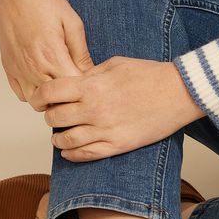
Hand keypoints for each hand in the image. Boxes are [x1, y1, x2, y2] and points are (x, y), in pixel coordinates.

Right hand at [0, 0, 93, 102]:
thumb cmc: (44, 2)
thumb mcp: (73, 23)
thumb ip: (81, 52)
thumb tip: (90, 73)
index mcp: (51, 55)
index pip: (73, 87)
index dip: (85, 87)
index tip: (93, 81)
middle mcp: (32, 66)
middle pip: (55, 100)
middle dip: (70, 95)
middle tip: (80, 84)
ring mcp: (18, 69)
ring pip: (36, 101)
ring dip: (51, 97)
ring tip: (62, 82)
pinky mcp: (9, 69)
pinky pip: (21, 94)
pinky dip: (34, 92)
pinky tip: (45, 79)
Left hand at [31, 56, 204, 160]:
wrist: (180, 92)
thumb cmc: (151, 75)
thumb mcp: (116, 63)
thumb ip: (90, 74)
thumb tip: (73, 83)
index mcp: (92, 86)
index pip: (50, 93)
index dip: (39, 96)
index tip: (38, 99)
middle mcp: (94, 110)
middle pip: (54, 118)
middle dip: (50, 115)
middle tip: (54, 114)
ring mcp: (105, 130)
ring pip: (65, 141)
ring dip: (58, 139)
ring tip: (60, 135)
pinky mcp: (117, 145)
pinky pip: (85, 155)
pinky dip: (72, 154)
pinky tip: (70, 150)